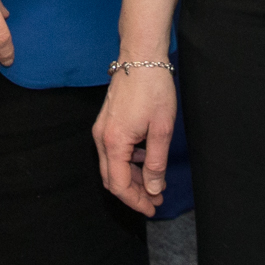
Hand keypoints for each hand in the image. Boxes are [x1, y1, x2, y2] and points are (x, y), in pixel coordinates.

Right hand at [93, 65, 177, 213]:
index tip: (153, 208)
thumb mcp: (162, 129)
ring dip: (133, 177)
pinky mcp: (107, 122)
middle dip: (134, 193)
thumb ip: (156, 162)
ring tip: (156, 181)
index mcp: (114, 142)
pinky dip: (129, 162)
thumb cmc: (153, 88)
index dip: (136, 201)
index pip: (120, 185)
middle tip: (156, 199)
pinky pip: (114, 151)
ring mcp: (102, 129)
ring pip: (113, 165)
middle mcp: (102, 138)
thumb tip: (153, 188)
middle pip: (112, 178)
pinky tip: (147, 159)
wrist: (140, 57)